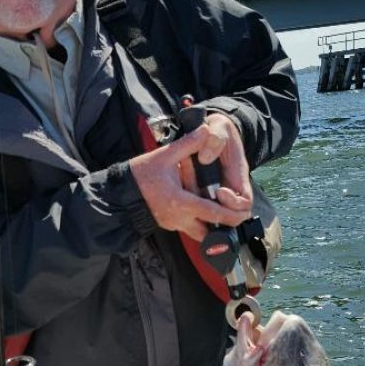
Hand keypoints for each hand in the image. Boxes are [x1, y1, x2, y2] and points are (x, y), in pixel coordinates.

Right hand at [129, 126, 250, 240]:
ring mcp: (174, 224)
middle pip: (209, 233)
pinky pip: (190, 229)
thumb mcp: (164, 156)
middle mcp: (179, 218)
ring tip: (222, 216)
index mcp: (181, 202)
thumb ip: (187, 145)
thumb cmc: (141, 174)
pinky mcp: (169, 225)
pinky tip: (205, 212)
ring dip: (212, 228)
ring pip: (200, 234)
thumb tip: (205, 130)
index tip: (244, 213)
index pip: (213, 214)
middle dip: (225, 228)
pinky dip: (200, 224)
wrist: (121, 193)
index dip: (231, 215)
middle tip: (237, 218)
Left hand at [181, 113, 252, 212]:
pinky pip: (201, 207)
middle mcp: (231, 188)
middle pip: (231, 216)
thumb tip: (205, 158)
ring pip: (215, 214)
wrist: (212, 131)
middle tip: (201, 201)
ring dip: (202, 210)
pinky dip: (193, 205)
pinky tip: (181, 195)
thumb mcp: (219, 128)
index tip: (219, 191)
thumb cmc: (219, 130)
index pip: (244, 203)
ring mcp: (219, 192)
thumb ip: (215, 139)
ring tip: (187, 195)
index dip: (233, 203)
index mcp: (238, 176)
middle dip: (217, 213)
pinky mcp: (205, 193)